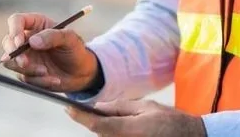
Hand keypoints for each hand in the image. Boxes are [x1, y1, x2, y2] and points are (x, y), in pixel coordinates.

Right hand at [1, 13, 97, 91]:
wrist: (82, 73)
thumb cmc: (76, 50)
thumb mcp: (70, 39)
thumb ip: (53, 36)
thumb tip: (32, 42)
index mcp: (36, 24)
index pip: (16, 21)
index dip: (14, 30)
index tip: (19, 43)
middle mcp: (26, 39)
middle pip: (7, 42)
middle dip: (14, 54)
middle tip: (25, 63)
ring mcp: (25, 56)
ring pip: (12, 62)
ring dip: (28, 70)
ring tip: (46, 72)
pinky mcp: (26, 72)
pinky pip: (24, 77)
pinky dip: (38, 81)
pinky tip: (54, 80)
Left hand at [66, 100, 206, 136]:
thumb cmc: (171, 122)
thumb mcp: (146, 107)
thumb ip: (121, 107)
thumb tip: (99, 106)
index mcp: (129, 130)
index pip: (97, 124)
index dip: (80, 116)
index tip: (68, 108)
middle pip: (99, 132)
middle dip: (95, 120)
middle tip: (88, 108)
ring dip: (106, 127)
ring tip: (114, 118)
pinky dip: (113, 132)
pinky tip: (120, 125)